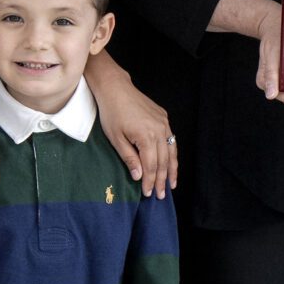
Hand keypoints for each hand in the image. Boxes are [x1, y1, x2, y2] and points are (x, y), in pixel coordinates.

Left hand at [96, 70, 176, 196]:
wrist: (116, 89)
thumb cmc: (111, 113)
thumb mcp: (116, 139)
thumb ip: (129, 158)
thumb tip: (139, 177)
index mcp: (146, 137)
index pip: (151, 166)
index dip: (150, 181)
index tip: (148, 194)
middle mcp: (159, 130)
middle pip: (163, 161)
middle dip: (162, 180)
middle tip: (161, 195)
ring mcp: (164, 123)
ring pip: (171, 151)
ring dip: (172, 169)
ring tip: (171, 184)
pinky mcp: (164, 118)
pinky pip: (171, 139)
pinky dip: (172, 154)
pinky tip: (171, 163)